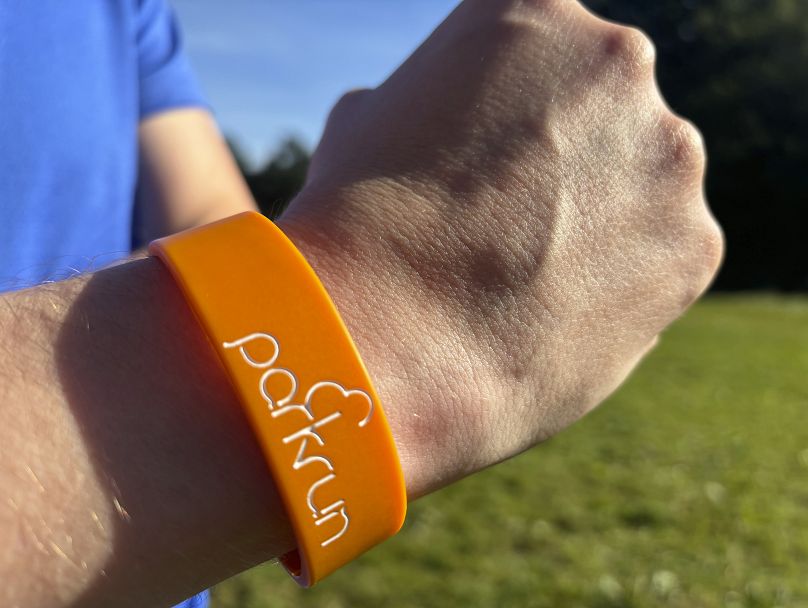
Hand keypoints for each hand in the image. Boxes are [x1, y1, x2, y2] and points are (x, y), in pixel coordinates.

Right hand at [279, 0, 722, 497]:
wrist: (386, 336)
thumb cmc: (356, 224)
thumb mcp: (366, 121)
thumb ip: (430, 104)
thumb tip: (443, 127)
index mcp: (532, 11)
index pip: (537, 48)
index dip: (503, 104)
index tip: (483, 148)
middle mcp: (619, 62)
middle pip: (600, 104)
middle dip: (563, 150)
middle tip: (510, 214)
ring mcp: (669, 154)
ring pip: (641, 178)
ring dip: (599, 212)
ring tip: (530, 270)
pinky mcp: (695, 245)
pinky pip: (663, 252)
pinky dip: (622, 275)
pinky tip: (562, 305)